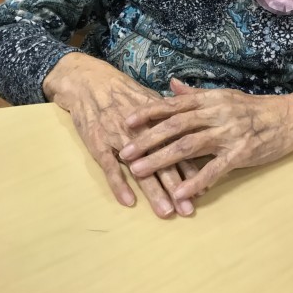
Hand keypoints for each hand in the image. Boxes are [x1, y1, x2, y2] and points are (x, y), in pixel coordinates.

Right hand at [43, 54, 198, 217]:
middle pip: (163, 161)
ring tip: (166, 212)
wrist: (89, 81)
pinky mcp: (99, 142)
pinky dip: (119, 183)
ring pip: (140, 167)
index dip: (190, 169)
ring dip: (153, 190)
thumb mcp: (148, 98)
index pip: (178, 147)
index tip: (203, 189)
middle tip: (188, 210)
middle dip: (177, 187)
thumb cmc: (122, 92)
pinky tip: (128, 202)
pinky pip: (110, 166)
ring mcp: (119, 136)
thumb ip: (170, 117)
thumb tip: (192, 129)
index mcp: (157, 118)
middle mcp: (142, 129)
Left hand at [120, 79, 292, 204]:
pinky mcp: (242, 152)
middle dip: (147, 139)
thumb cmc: (255, 109)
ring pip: (189, 146)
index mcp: (211, 99)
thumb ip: (195, 94)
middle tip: (125, 152)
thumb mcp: (224, 96)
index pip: (173, 105)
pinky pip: (215, 169)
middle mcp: (217, 113)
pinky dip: (196, 182)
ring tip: (140, 171)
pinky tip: (180, 194)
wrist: (290, 117)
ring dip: (162, 159)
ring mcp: (229, 132)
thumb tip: (170, 86)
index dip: (148, 112)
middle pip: (175, 126)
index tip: (126, 121)